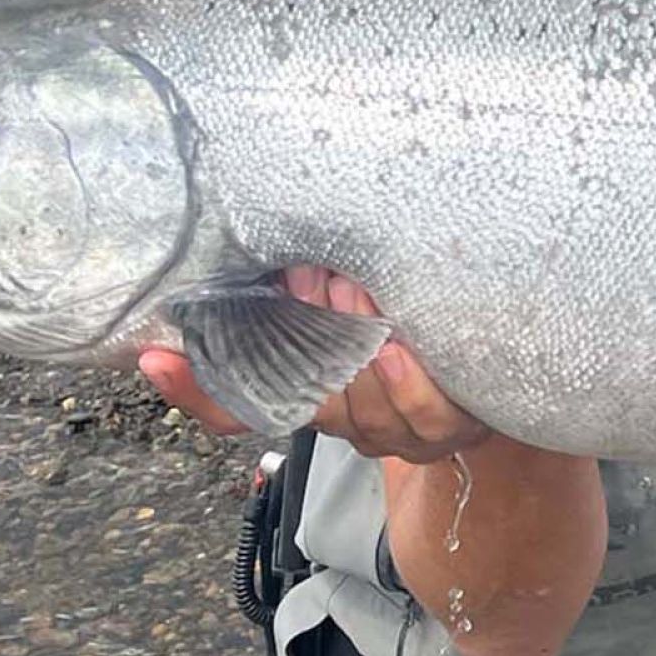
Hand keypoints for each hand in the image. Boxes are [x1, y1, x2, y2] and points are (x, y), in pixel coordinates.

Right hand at [137, 265, 492, 460]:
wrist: (498, 359)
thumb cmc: (415, 317)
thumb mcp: (353, 294)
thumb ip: (303, 281)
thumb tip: (256, 225)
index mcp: (312, 390)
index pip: (235, 407)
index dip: (192, 390)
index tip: (156, 356)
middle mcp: (347, 418)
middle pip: (302, 404)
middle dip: (302, 341)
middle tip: (310, 281)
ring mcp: (397, 430)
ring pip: (359, 415)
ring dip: (354, 354)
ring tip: (357, 296)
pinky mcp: (450, 428)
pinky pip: (421, 419)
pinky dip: (405, 387)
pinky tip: (397, 351)